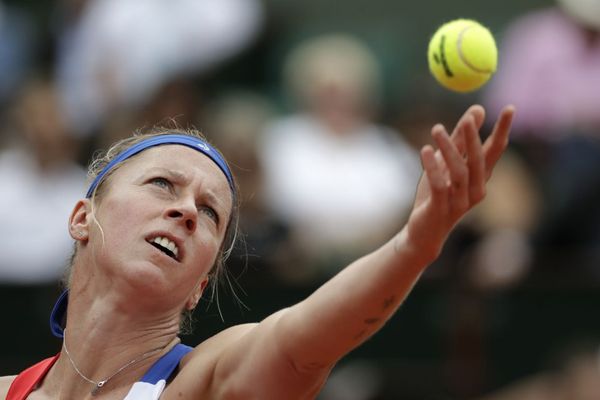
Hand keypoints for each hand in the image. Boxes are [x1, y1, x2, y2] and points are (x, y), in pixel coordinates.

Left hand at [402, 104, 514, 260]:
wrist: (422, 232)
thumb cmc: (436, 196)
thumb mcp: (446, 164)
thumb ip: (461, 138)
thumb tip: (478, 109)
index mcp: (480, 178)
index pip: (495, 150)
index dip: (503, 130)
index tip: (510, 108)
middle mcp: (476, 190)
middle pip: (479, 160)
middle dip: (474, 138)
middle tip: (467, 118)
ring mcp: (460, 202)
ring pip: (459, 171)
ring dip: (449, 148)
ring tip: (435, 129)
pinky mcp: (440, 209)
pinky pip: (440, 185)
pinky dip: (433, 167)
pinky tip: (425, 150)